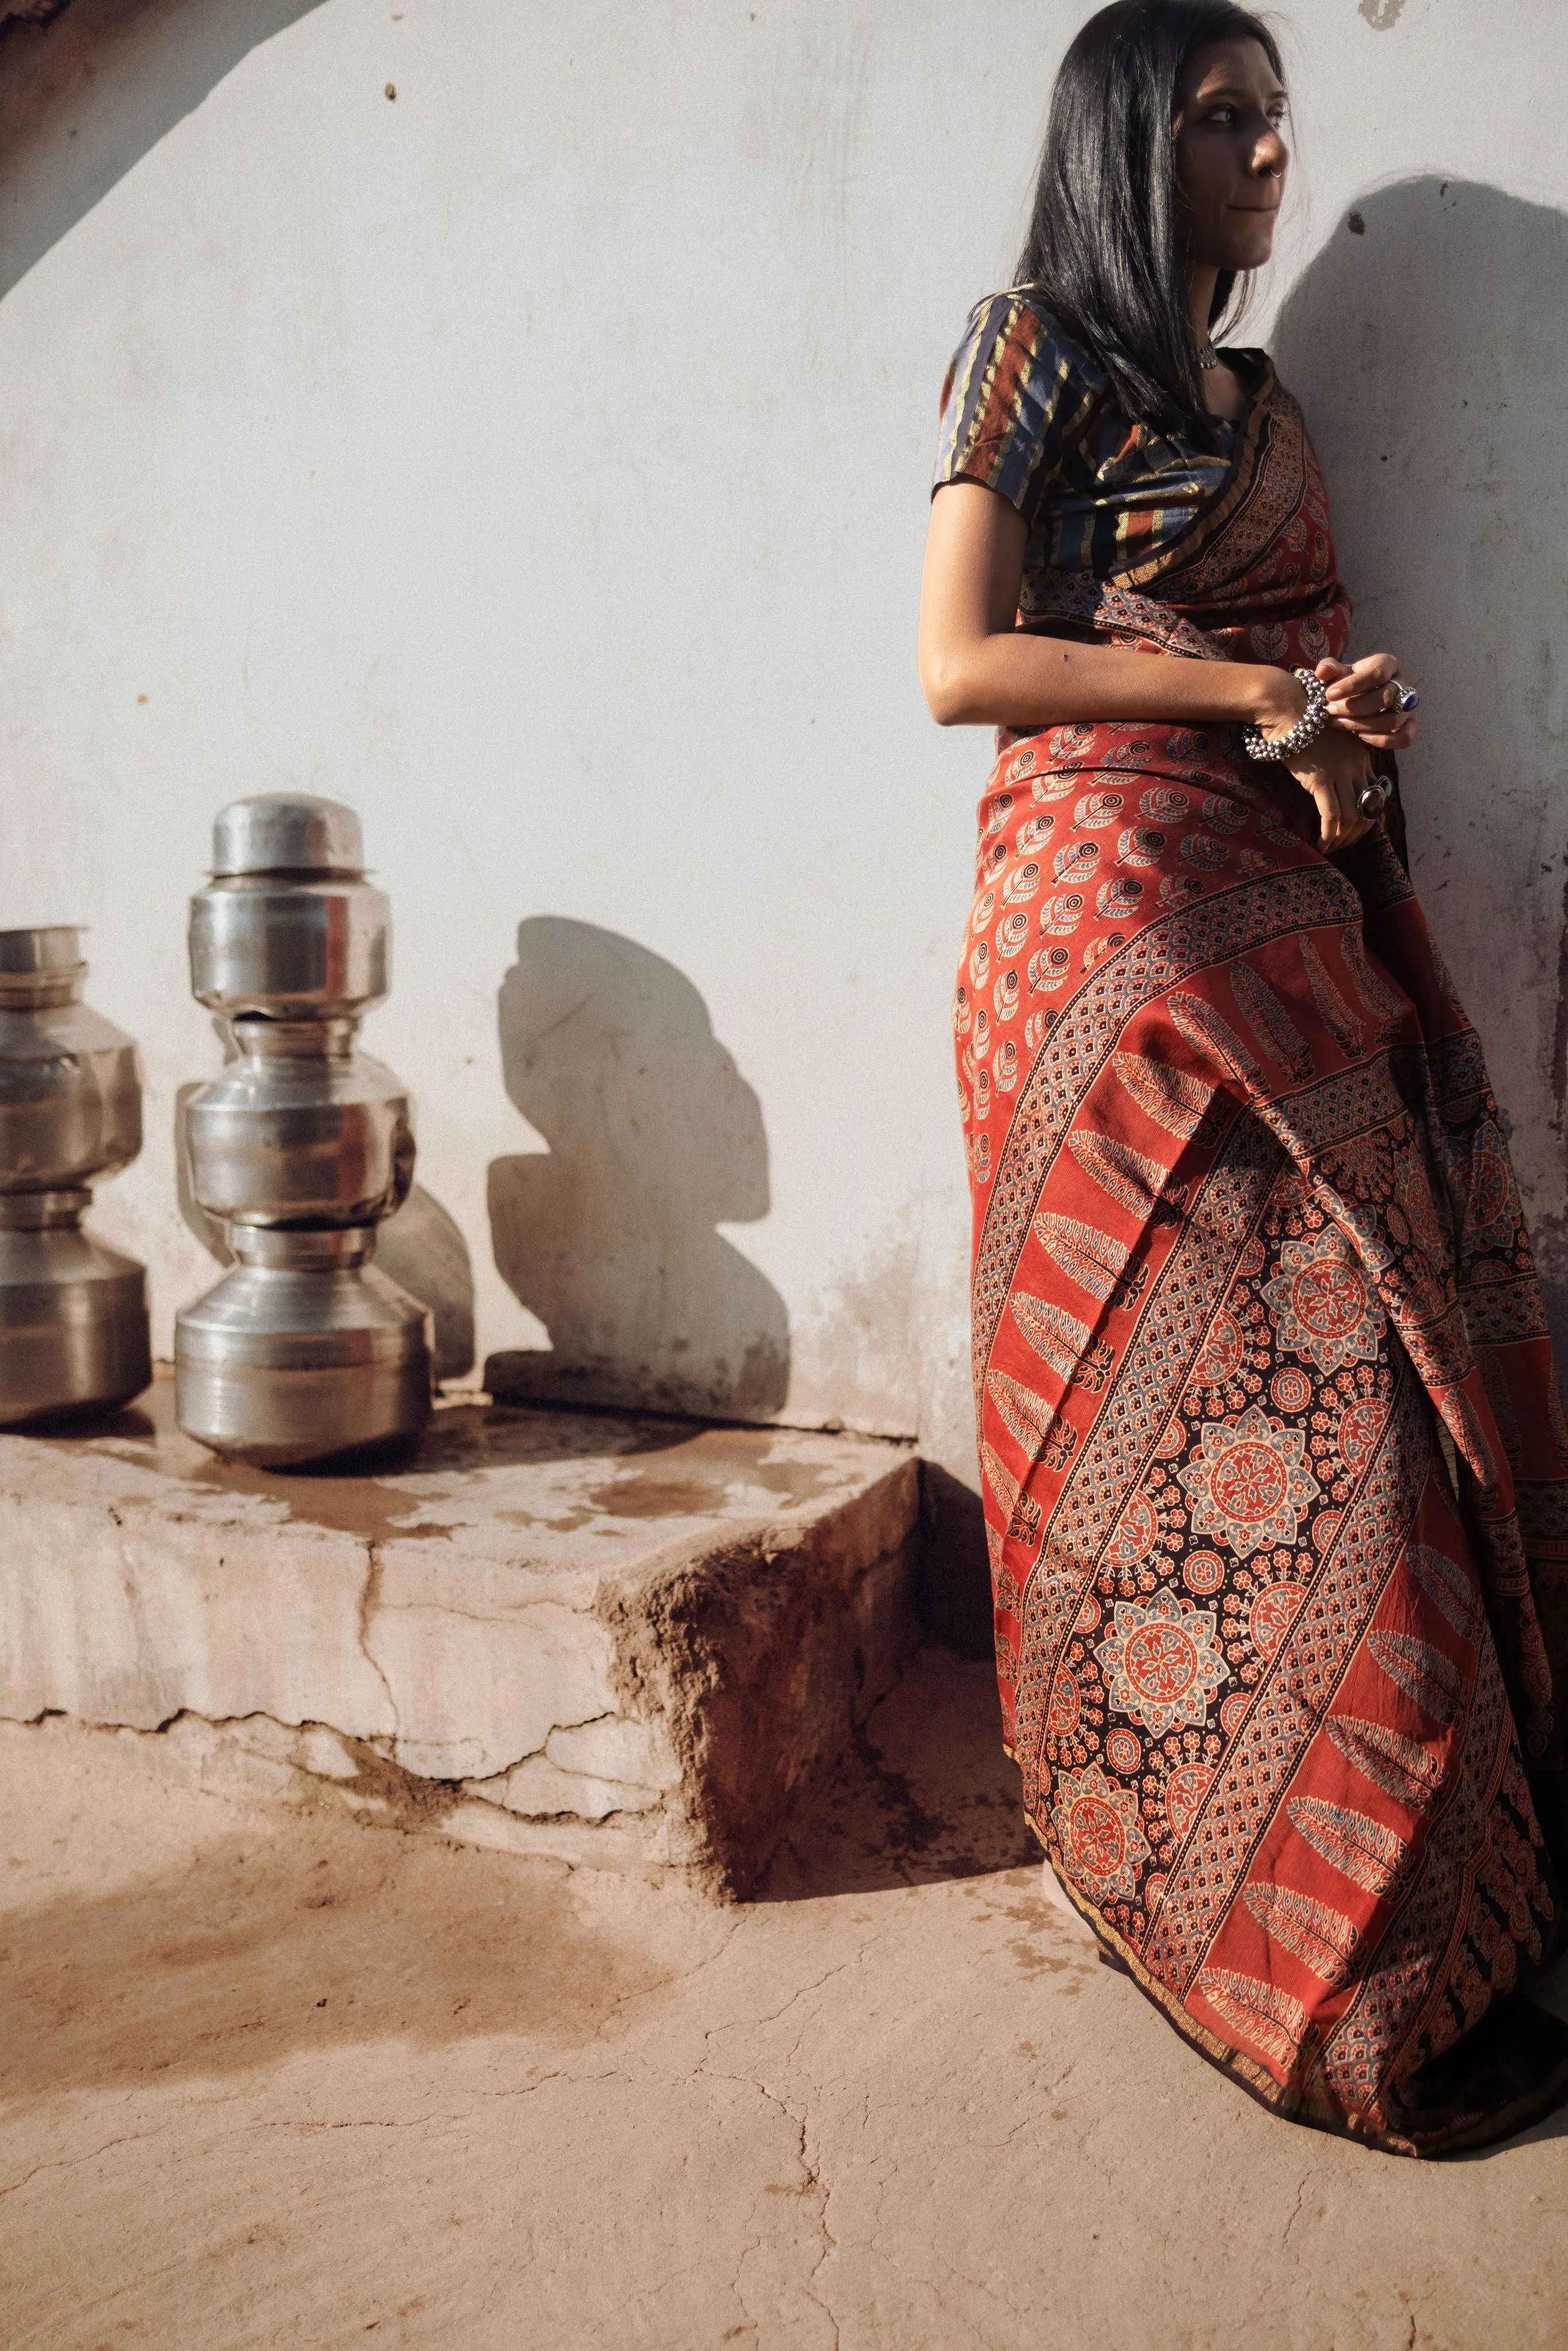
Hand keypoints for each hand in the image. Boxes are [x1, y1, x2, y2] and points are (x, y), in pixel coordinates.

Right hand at [1278, 722, 1377, 852]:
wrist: (1287, 707)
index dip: (1368, 818)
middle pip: (1368, 809)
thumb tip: (1332, 781)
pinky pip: (1331, 815)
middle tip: (1343, 845)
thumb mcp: (1330, 739)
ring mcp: (1341, 773)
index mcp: (1362, 755)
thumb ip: (1338, 757)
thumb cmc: (1302, 720)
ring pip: (1352, 816)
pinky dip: (1328, 834)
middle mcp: (1357, 765)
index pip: (1375, 794)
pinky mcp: (1321, 779)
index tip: (1354, 830)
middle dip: (1357, 833)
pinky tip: (1321, 843)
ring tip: (1331, 847)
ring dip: (1342, 838)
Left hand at [1314, 654, 1419, 751]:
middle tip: (1331, 711)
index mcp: (1389, 664)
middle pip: (1386, 697)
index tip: (1329, 694)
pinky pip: (1404, 738)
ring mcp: (1410, 705)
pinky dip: (1382, 740)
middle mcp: (1405, 683)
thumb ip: (1330, 669)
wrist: (1362, 698)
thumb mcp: (1340, 673)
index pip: (1377, 672)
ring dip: (1362, 725)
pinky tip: (1360, 736)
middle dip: (1355, 707)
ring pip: (1392, 719)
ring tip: (1340, 723)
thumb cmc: (1351, 683)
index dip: (1353, 684)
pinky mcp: (1411, 725)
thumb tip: (1321, 672)